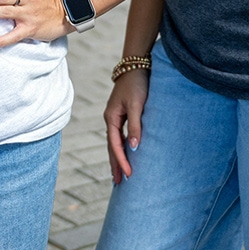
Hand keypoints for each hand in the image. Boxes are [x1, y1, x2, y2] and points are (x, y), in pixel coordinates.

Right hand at [105, 68, 149, 183]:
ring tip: (119, 175)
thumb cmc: (137, 84)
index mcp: (112, 118)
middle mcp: (111, 119)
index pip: (115, 144)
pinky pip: (120, 136)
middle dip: (115, 164)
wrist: (136, 65)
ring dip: (117, 158)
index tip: (128, 174)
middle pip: (111, 146)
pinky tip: (126, 154)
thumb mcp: (137, 105)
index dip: (121, 160)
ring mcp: (115, 117)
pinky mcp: (122, 115)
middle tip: (118, 184)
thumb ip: (136, 126)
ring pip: (115, 142)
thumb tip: (134, 147)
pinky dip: (122, 148)